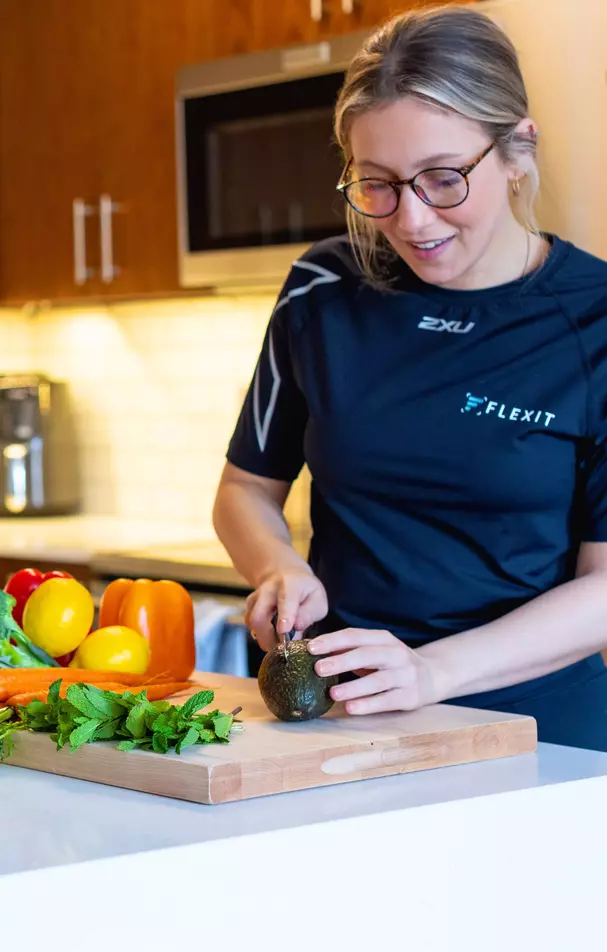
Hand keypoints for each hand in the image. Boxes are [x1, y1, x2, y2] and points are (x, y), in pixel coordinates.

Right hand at [245, 566, 327, 651]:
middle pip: (260, 616)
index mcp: (290, 585)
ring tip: (279, 644)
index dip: (285, 616)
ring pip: (252, 622)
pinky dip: (260, 635)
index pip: (285, 600)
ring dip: (264, 638)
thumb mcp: (317, 599)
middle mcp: (268, 590)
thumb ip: (308, 615)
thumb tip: (296, 629)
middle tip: (282, 650)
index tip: (285, 631)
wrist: (285, 574)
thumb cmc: (305, 590)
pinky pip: (250, 624)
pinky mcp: (249, 606)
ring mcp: (256, 597)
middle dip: (268, 637)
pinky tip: (272, 636)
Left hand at [308, 628, 440, 714]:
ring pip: (378, 680)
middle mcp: (396, 653)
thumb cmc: (392, 663)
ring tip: (333, 693)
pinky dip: (368, 705)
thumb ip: (350, 650)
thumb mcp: (375, 651)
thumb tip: (314, 651)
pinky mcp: (410, 696)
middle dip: (341, 661)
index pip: (355, 636)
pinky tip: (351, 708)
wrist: (432, 676)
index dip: (332, 640)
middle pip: (367, 654)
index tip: (311, 647)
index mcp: (384, 639)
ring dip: (354, 687)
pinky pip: (387, 700)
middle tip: (318, 668)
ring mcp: (405, 675)